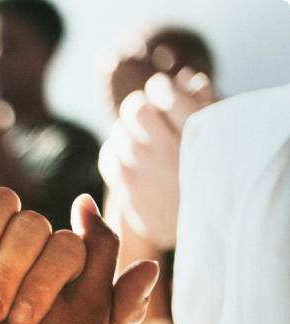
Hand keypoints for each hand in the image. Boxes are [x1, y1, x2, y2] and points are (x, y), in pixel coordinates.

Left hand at [100, 70, 215, 249]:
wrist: (212, 233)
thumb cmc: (221, 176)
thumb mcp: (224, 138)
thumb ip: (207, 105)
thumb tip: (186, 81)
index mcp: (199, 134)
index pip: (164, 91)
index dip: (161, 89)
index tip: (165, 95)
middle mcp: (169, 153)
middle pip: (135, 109)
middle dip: (140, 108)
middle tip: (149, 118)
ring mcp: (147, 176)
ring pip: (118, 133)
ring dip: (127, 131)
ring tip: (141, 142)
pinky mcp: (132, 196)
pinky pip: (108, 158)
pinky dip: (115, 153)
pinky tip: (130, 159)